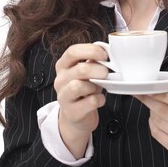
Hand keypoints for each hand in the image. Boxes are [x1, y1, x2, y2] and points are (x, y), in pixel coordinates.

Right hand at [54, 43, 108, 158]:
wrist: (76, 116)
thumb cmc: (84, 90)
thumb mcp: (87, 73)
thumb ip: (93, 62)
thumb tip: (106, 52)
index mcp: (63, 66)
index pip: (73, 52)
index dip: (91, 50)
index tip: (105, 55)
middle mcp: (60, 80)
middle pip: (79, 69)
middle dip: (98, 70)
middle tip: (107, 73)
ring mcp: (63, 96)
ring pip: (78, 86)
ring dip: (95, 86)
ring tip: (100, 88)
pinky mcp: (71, 112)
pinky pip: (89, 102)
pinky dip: (99, 100)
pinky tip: (100, 99)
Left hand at [135, 60, 167, 166]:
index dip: (161, 94)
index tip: (149, 87)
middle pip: (165, 112)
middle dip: (149, 101)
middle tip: (141, 93)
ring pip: (159, 123)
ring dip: (151, 112)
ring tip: (152, 105)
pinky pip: (158, 135)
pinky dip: (153, 124)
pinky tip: (155, 118)